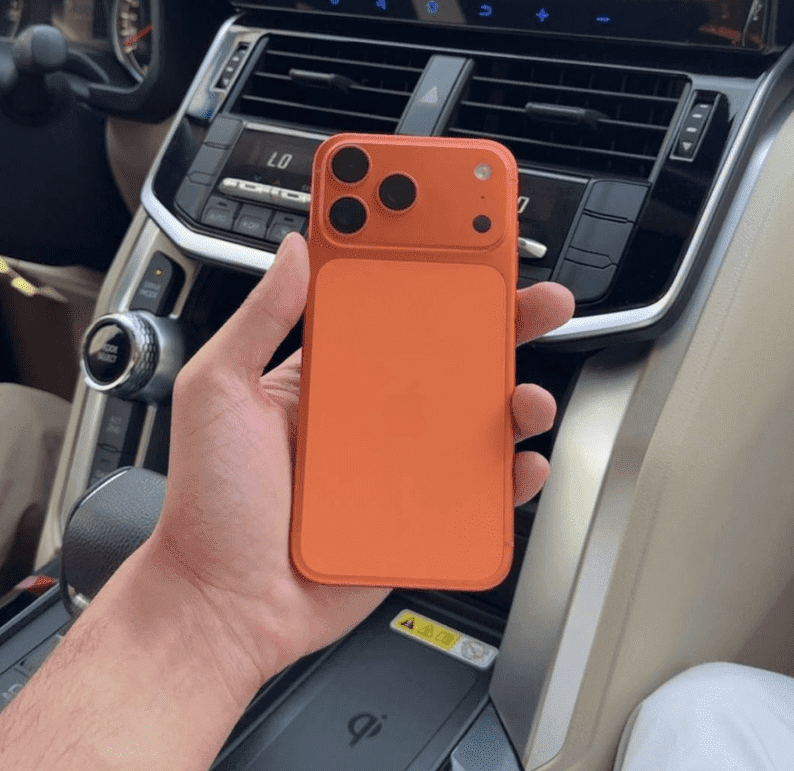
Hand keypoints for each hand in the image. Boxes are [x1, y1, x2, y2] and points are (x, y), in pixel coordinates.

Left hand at [144, 231, 574, 685]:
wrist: (223, 603)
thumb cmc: (208, 502)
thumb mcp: (216, 389)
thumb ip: (258, 319)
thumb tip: (295, 251)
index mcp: (326, 373)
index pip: (387, 307)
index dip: (428, 273)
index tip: (464, 240)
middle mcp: (369, 411)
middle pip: (449, 355)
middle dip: (499, 322)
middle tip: (536, 300)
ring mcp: (397, 462)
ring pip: (475, 419)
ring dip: (515, 398)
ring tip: (527, 395)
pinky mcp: (416, 513)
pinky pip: (477, 488)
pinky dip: (511, 474)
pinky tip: (521, 463)